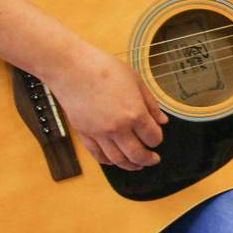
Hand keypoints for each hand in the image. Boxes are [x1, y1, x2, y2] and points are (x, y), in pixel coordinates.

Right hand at [42, 44, 167, 170]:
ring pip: (118, 160)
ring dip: (130, 165)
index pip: (152, 137)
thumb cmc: (103, 68)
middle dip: (148, 159)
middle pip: (137, 154)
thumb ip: (151, 104)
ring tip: (137, 164)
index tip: (157, 136)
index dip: (157, 139)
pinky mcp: (83, 134)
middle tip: (153, 159)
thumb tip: (162, 121)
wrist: (70, 68)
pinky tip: (115, 160)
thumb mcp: (136, 81)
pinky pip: (98, 155)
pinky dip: (108, 162)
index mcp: (134, 113)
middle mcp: (117, 128)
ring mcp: (99, 133)